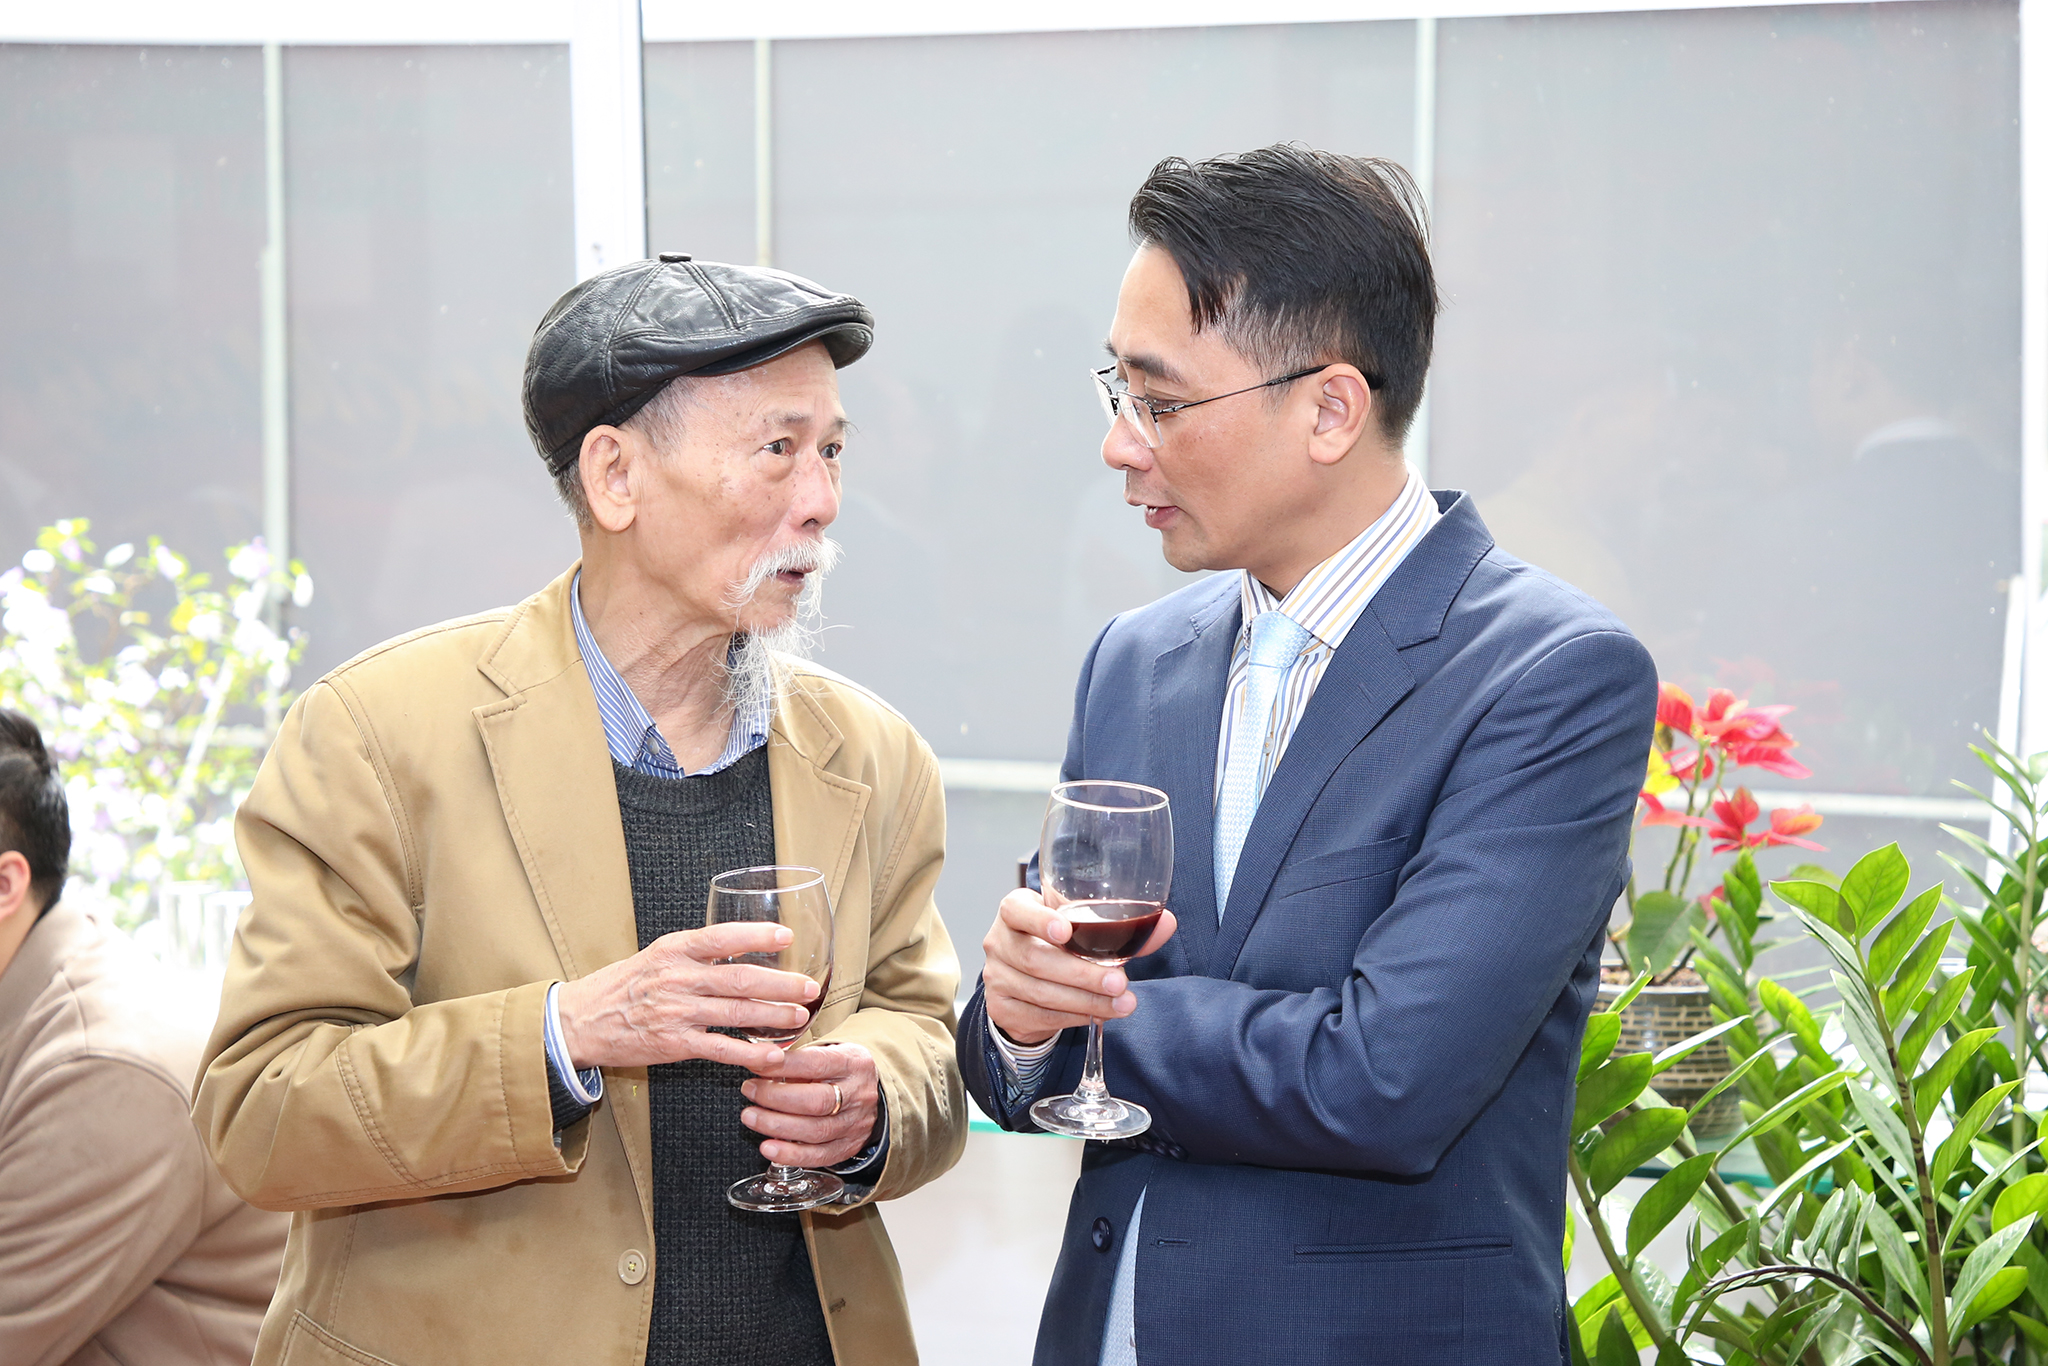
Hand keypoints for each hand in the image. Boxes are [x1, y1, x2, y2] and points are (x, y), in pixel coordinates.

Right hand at [557, 923, 819, 1071]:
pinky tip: (773, 1056)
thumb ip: (694, 954)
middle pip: (739, 979)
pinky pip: (720, 1049)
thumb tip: (741, 948)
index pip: (721, 937)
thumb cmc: (621, 986)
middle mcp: (677, 978)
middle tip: (811, 986)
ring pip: (735, 1013)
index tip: (786, 937)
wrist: (579, 1021)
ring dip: (774, 1017)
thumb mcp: (655, 956)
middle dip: (781, 983)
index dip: (756, 936)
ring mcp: (676, 1013)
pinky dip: (749, 1053)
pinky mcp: (674, 1044)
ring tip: (801, 1017)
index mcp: (673, 950)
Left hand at [740, 1042, 880, 1167]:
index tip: (757, 1065)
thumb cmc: (841, 1071)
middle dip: (775, 1097)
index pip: (816, 1064)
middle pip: (815, 1101)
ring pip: (815, 1131)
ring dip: (776, 1126)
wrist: (873, 1093)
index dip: (784, 1066)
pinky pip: (819, 1156)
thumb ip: (798, 1060)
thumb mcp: (828, 1053)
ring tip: (751, 1117)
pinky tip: (769, 1148)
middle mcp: (857, 1094)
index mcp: (852, 1064)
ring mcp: (855, 1124)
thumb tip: (759, 1065)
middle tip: (749, 1090)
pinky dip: (791, 1155)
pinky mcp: (849, 1147)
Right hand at [981, 888, 1176, 1046]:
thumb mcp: (1079, 927)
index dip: (1040, 920)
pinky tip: (1098, 1015)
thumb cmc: (1056, 944)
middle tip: (1118, 982)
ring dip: (1085, 1001)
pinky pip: (1040, 1015)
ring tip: (1121, 1004)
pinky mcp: (1002, 1009)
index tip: (1066, 931)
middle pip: (1036, 959)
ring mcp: (996, 977)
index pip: (1017, 911)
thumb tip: (1164, 922)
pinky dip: (1074, 1016)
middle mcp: (999, 942)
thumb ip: (1119, 925)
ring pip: (1040, 992)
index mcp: (1015, 911)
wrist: (1025, 982)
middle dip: (1082, 973)